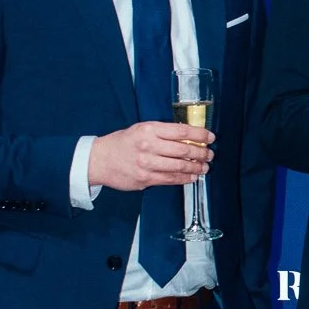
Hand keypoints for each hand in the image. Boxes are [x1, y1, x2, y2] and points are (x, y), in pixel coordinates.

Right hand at [89, 122, 212, 191]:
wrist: (99, 160)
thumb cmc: (122, 143)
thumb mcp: (141, 129)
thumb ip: (163, 133)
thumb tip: (188, 137)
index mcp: (149, 130)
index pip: (181, 131)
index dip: (200, 134)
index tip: (210, 137)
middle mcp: (149, 146)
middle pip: (184, 149)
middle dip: (201, 152)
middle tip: (209, 154)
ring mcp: (147, 164)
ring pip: (180, 166)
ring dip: (196, 167)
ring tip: (204, 167)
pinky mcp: (145, 178)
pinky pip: (171, 179)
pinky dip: (185, 178)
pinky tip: (192, 176)